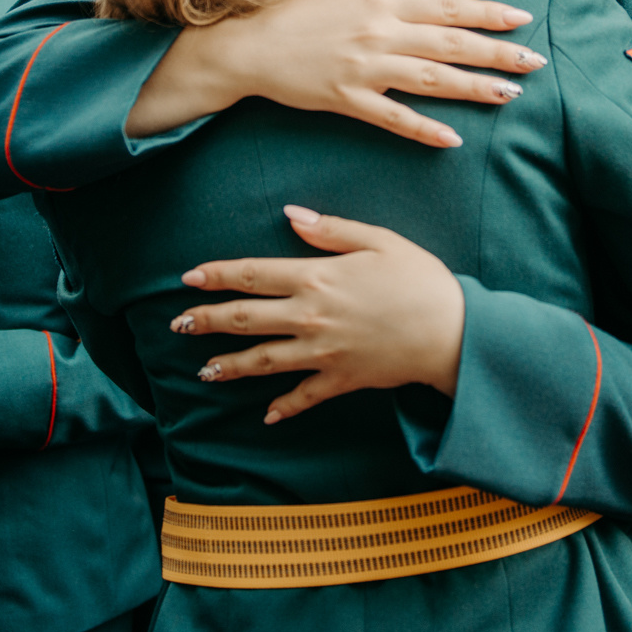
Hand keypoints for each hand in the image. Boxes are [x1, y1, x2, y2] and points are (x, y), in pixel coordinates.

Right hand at [137, 0, 544, 148]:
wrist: (245, 44)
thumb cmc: (291, 8)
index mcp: (382, 4)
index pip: (448, 6)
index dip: (488, 13)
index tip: (522, 19)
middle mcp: (380, 34)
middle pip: (451, 43)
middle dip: (497, 52)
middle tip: (535, 62)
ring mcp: (365, 69)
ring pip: (431, 79)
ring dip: (474, 87)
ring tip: (510, 95)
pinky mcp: (346, 100)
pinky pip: (393, 118)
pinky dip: (424, 129)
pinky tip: (453, 138)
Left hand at [170, 207, 466, 423]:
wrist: (453, 332)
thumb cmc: (420, 279)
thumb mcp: (379, 240)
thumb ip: (331, 229)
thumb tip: (291, 215)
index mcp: (317, 278)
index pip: (253, 274)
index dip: (217, 275)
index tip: (189, 277)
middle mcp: (311, 317)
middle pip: (247, 319)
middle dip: (208, 321)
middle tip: (178, 323)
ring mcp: (322, 353)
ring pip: (264, 362)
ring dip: (229, 366)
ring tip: (203, 371)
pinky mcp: (341, 380)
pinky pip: (304, 397)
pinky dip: (284, 407)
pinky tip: (265, 416)